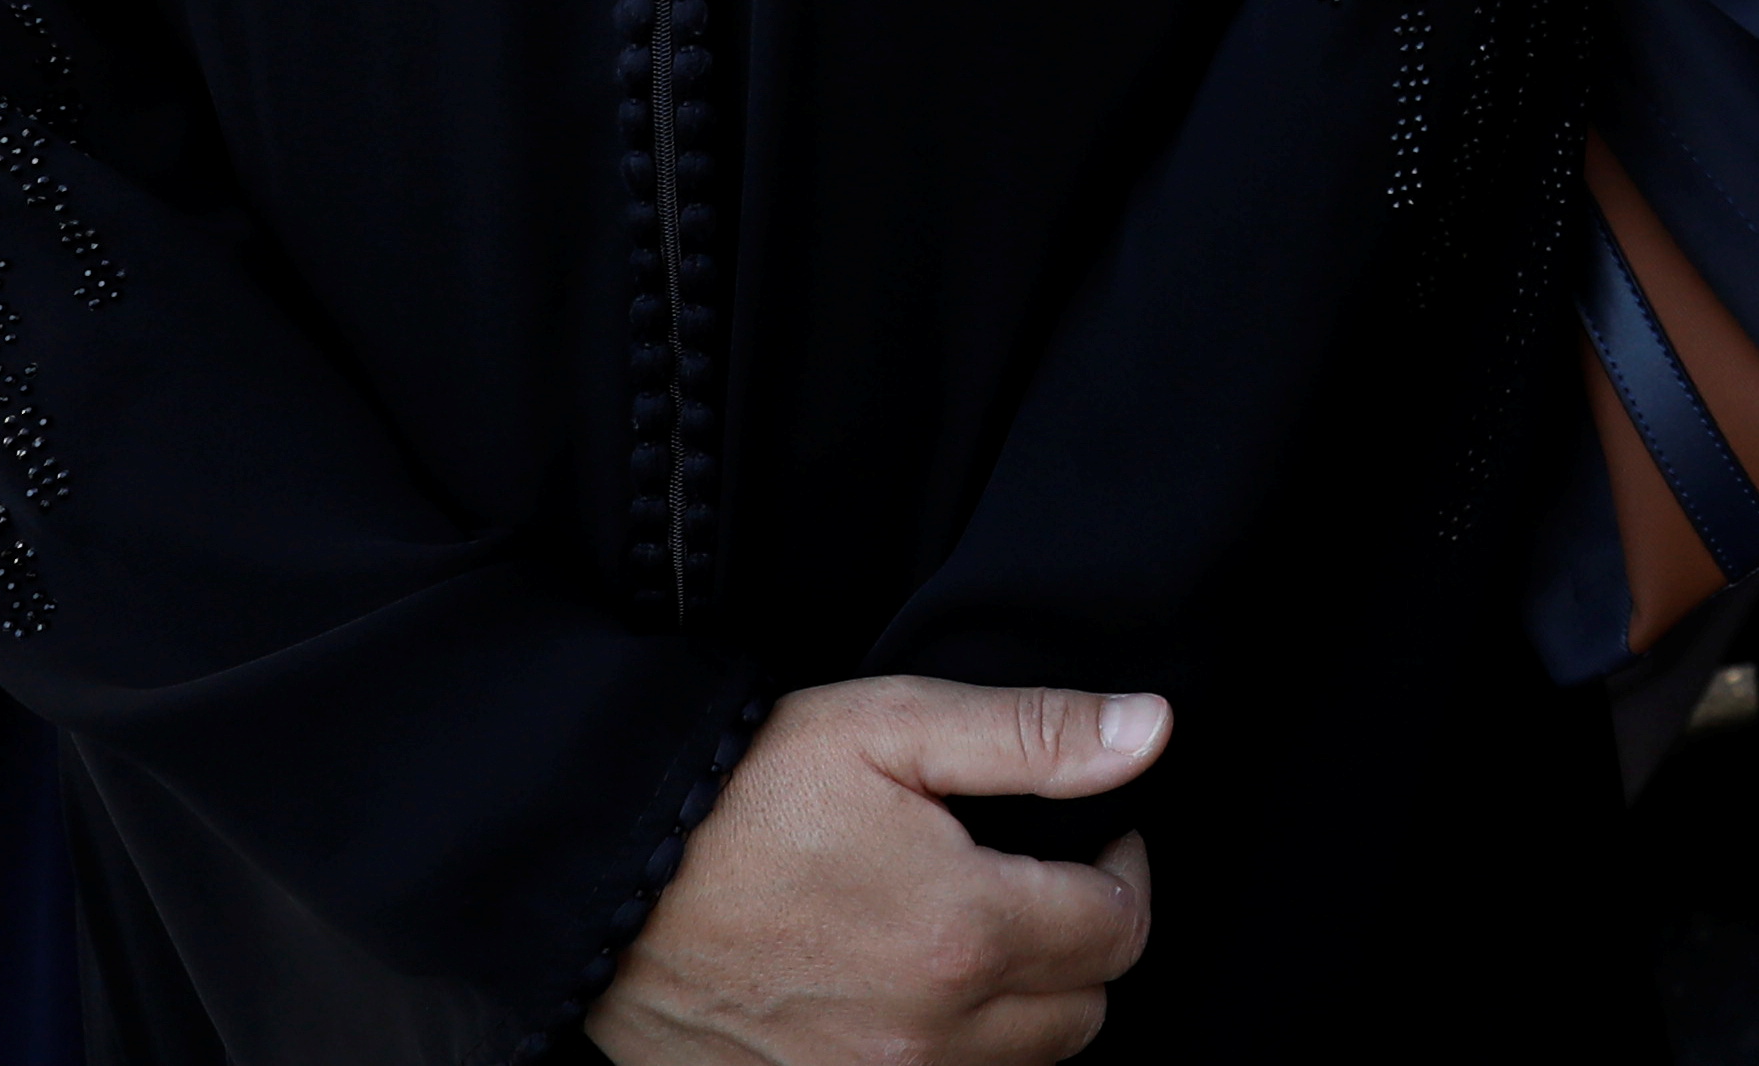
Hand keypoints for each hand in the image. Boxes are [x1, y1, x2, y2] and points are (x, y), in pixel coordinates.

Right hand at [589, 677, 1165, 1065]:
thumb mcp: (894, 725)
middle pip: (1080, 1017)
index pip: (1119, 929)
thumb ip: (1035, 734)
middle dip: (1086, 948)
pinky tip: (921, 995)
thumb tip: (1153, 732)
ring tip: (987, 937)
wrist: (605, 872)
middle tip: (1050, 886)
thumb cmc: (749, 790)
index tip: (1099, 837)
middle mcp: (928, 1034)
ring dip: (1026, 1012)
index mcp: (964, 931)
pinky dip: (950, 1056)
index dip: (1126, 871)